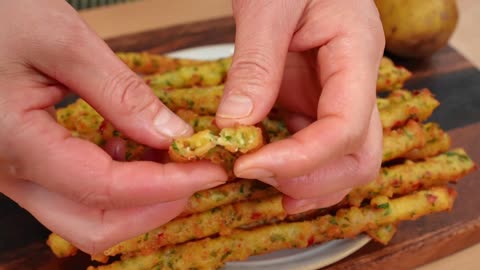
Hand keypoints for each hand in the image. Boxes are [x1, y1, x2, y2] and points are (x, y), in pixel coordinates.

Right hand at [0, 0, 226, 253]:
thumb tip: (171, 135)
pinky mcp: (26, 165)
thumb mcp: (62, 41)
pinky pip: (76, 196)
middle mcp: (9, 173)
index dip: (166, 185)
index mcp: (14, 141)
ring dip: (138, 199)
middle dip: (155, 207)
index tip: (208, 171)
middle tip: (194, 173)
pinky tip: (130, 148)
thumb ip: (120, 93)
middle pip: (95, 226)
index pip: (105, 188)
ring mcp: (16, 174)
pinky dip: (116, 185)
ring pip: (86, 217)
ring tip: (168, 158)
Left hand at [216, 0, 384, 212]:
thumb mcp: (267, 8)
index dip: (302, 158)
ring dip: (303, 182)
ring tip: (257, 180)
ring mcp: (334, 96)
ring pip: (341, 160)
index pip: (346, 126)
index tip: (249, 165)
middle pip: (359, 157)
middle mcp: (355, 83)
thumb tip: (233, 126)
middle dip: (312, 180)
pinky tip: (260, 167)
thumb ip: (254, 67)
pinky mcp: (312, 101)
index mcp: (356, 53)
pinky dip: (289, 167)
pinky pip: (312, 146)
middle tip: (257, 177)